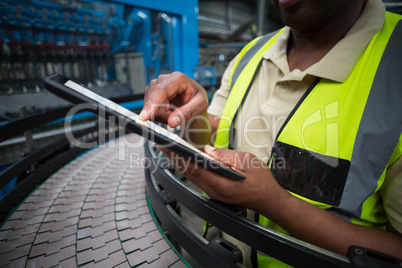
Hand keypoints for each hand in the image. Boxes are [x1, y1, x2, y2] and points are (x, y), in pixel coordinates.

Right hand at [139, 72, 208, 127]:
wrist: (194, 102)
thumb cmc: (198, 100)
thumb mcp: (200, 106)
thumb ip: (187, 113)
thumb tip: (172, 121)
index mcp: (178, 78)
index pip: (161, 90)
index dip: (152, 104)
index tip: (144, 116)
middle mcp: (164, 79)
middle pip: (154, 100)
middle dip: (164, 114)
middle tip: (178, 117)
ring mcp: (155, 85)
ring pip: (150, 107)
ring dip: (162, 115)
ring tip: (175, 112)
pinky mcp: (151, 93)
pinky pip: (149, 109)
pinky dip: (158, 114)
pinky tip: (168, 111)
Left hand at [158, 144, 288, 215]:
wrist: (270, 200)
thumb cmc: (262, 182)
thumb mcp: (247, 161)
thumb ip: (226, 155)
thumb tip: (208, 150)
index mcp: (222, 184)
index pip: (195, 169)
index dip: (179, 157)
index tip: (169, 146)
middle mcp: (214, 192)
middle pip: (189, 173)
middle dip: (175, 158)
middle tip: (163, 144)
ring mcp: (214, 194)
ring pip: (192, 177)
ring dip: (180, 163)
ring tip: (170, 149)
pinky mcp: (215, 193)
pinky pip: (198, 179)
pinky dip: (189, 168)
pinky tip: (185, 160)